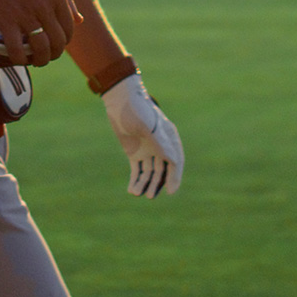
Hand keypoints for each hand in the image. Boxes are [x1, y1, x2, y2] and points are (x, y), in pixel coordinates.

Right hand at [0, 0, 79, 65]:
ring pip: (40, 47)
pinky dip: (18, 58)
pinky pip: (16, 46)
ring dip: (40, 60)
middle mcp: (43, 5)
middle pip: (57, 41)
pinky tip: (17, 60)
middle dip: (54, 54)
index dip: (64, 41)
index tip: (55, 45)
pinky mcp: (4, 17)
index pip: (69, 28)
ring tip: (35, 62)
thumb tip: (80, 21)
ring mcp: (24, 12)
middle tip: (46, 56)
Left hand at [102, 75, 183, 197]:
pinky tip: (132, 190)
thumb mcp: (148, 125)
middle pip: (162, 171)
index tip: (171, 191)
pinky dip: (136, 180)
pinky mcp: (134, 153)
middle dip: (157, 184)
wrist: (120, 100)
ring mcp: (147, 151)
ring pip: (149, 173)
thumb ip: (160, 142)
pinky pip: (137, 170)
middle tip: (151, 196)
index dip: (174, 178)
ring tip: (139, 194)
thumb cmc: (137, 109)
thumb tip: (172, 160)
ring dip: (146, 184)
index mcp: (169, 140)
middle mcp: (160, 148)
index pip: (175, 162)